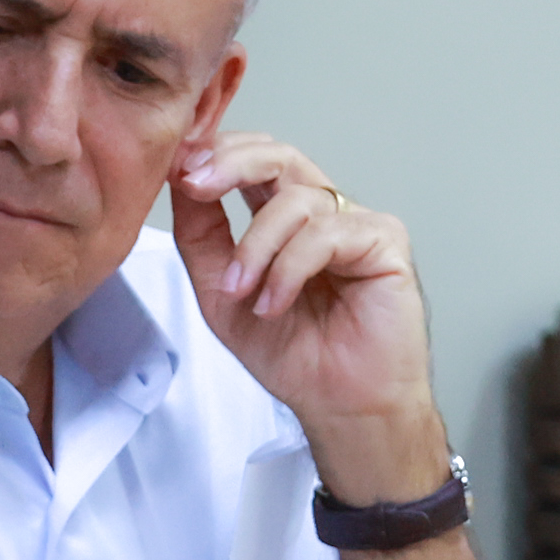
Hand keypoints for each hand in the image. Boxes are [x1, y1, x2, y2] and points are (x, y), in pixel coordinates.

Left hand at [172, 131, 444, 500]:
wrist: (338, 406)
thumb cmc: (292, 353)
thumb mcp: (219, 291)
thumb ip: (200, 234)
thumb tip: (180, 175)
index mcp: (284, 216)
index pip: (251, 159)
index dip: (213, 153)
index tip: (175, 167)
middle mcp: (322, 211)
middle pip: (278, 155)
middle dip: (229, 163)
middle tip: (193, 183)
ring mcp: (355, 222)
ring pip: (295, 199)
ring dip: (255, 246)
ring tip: (241, 292)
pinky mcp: (384, 242)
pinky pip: (326, 233)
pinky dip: (289, 269)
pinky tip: (275, 304)